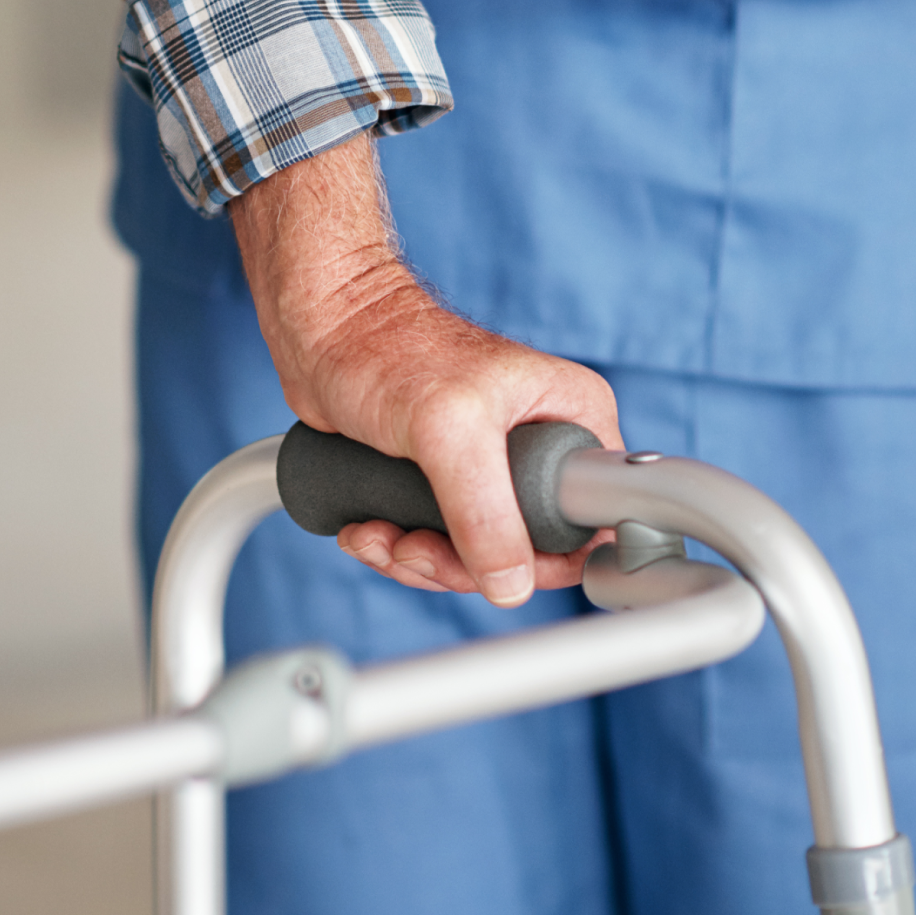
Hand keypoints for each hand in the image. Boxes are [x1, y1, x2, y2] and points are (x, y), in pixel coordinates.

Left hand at [230, 134, 620, 604]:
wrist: (321, 331)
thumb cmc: (386, 349)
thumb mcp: (449, 430)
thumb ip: (485, 511)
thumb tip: (512, 584)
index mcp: (572, 417)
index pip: (594, 519)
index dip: (549, 559)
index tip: (492, 564)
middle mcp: (540, 444)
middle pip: (529, 550)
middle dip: (462, 566)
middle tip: (415, 548)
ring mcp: (491, 466)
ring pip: (476, 555)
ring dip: (420, 561)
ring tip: (381, 536)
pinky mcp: (445, 480)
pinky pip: (436, 544)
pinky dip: (398, 550)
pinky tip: (368, 529)